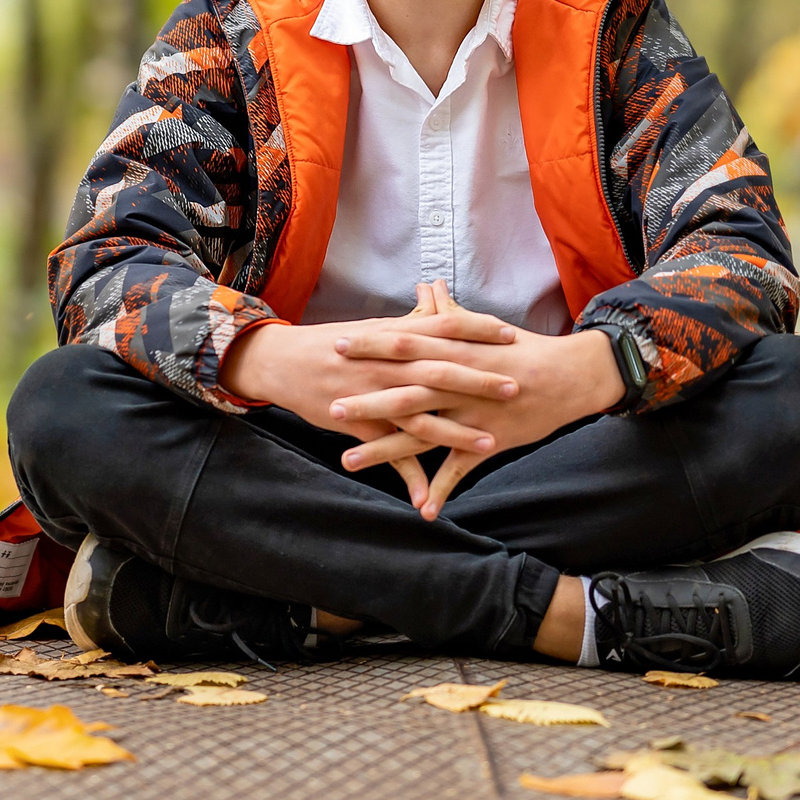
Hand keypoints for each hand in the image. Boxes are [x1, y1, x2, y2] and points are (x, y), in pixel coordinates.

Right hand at [219, 284, 519, 506]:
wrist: (285, 363)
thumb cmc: (335, 343)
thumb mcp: (374, 328)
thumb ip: (410, 322)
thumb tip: (438, 302)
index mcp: (393, 337)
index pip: (443, 327)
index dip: (477, 330)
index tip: (509, 335)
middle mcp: (387, 366)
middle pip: (439, 371)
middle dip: (478, 381)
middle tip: (514, 387)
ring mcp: (373, 397)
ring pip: (420, 418)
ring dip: (456, 434)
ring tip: (490, 444)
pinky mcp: (359, 426)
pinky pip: (387, 454)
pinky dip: (407, 476)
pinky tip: (427, 497)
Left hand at [328, 284, 624, 519]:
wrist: (567, 377)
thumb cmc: (521, 349)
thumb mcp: (484, 327)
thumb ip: (449, 312)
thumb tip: (428, 285)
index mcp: (455, 351)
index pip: (405, 345)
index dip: (370, 346)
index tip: (336, 346)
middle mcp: (459, 383)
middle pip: (406, 391)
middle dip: (367, 400)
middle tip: (330, 404)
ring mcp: (471, 415)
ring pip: (422, 435)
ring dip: (385, 451)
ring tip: (347, 461)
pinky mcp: (488, 442)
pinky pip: (461, 470)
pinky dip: (441, 490)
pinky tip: (421, 511)